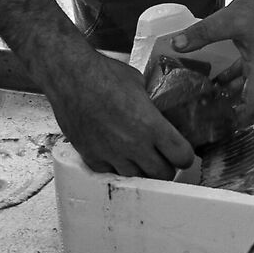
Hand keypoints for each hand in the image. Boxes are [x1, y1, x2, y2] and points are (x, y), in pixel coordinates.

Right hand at [41, 46, 195, 178]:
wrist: (69, 75)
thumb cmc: (103, 74)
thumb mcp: (139, 84)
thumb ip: (152, 106)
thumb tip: (159, 111)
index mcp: (151, 125)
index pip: (182, 157)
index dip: (184, 155)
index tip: (181, 152)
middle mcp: (134, 144)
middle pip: (163, 174)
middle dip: (166, 166)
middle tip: (162, 157)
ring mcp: (111, 154)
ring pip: (138, 178)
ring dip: (142, 169)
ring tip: (139, 156)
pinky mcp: (92, 157)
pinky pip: (111, 174)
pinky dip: (116, 167)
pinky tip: (117, 154)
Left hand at [169, 0, 253, 130]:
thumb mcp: (229, 19)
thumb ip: (202, 33)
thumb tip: (176, 44)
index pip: (253, 109)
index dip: (237, 123)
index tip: (217, 130)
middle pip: (246, 103)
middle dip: (226, 113)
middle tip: (202, 120)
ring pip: (242, 89)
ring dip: (224, 97)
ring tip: (201, 104)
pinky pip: (240, 74)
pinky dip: (226, 80)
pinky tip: (209, 81)